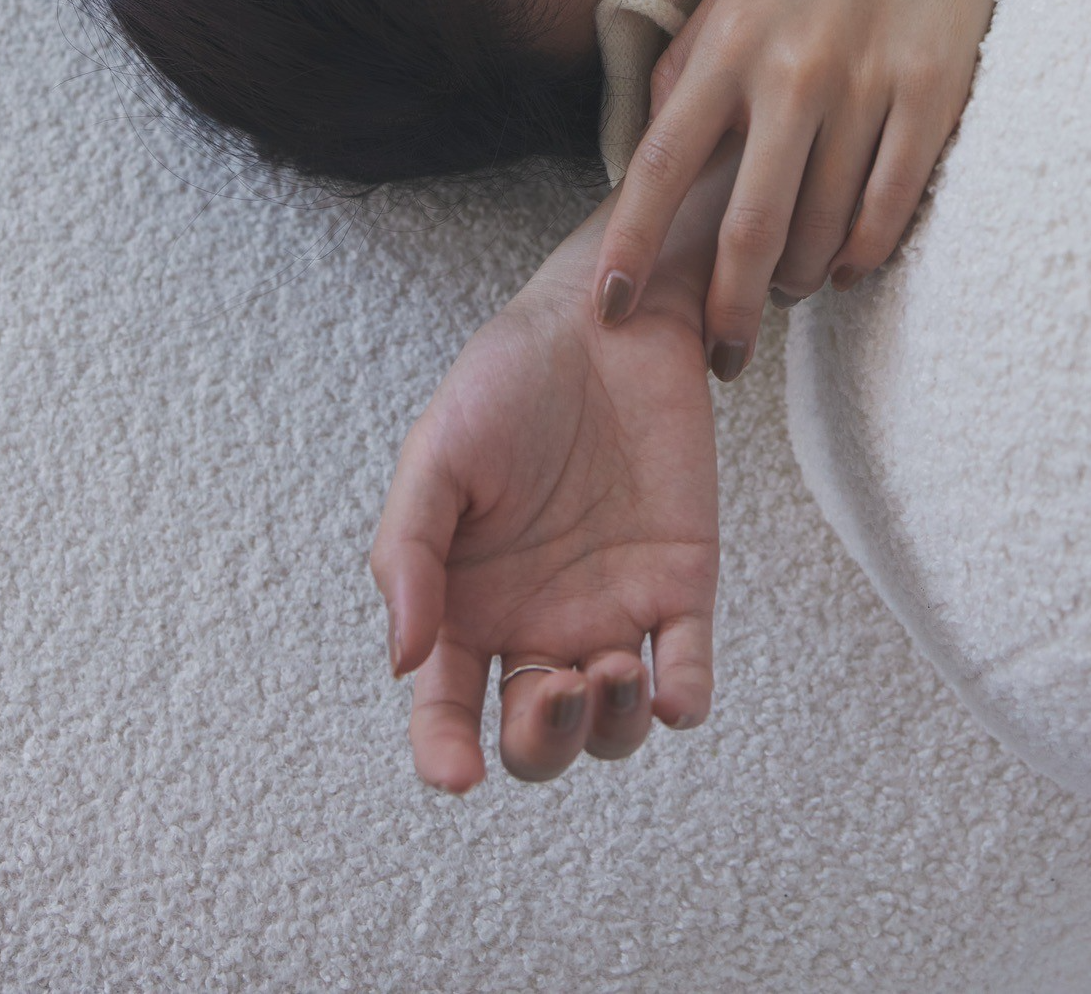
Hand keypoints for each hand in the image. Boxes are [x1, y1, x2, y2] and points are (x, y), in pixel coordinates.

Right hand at [371, 192, 720, 792]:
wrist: (607, 317)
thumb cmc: (507, 379)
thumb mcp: (438, 452)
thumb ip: (408, 550)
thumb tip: (402, 660)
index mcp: (468, 604)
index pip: (447, 713)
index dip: (444, 756)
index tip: (457, 773)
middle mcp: (538, 622)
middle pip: (537, 741)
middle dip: (543, 745)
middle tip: (557, 688)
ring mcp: (613, 609)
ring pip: (613, 725)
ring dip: (611, 726)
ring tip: (612, 667)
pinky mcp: (682, 584)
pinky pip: (688, 671)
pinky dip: (683, 700)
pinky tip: (669, 688)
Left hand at [593, 0, 1090, 373]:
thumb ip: (688, 69)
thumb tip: (649, 158)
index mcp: (726, 42)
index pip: (658, 167)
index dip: (631, 248)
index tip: (609, 309)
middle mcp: (789, 69)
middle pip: (746, 227)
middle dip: (728, 309)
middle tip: (724, 353)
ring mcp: (865, 83)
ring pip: (822, 228)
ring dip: (800, 278)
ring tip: (791, 288)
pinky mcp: (935, 93)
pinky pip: (891, 206)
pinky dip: (864, 251)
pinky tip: (849, 261)